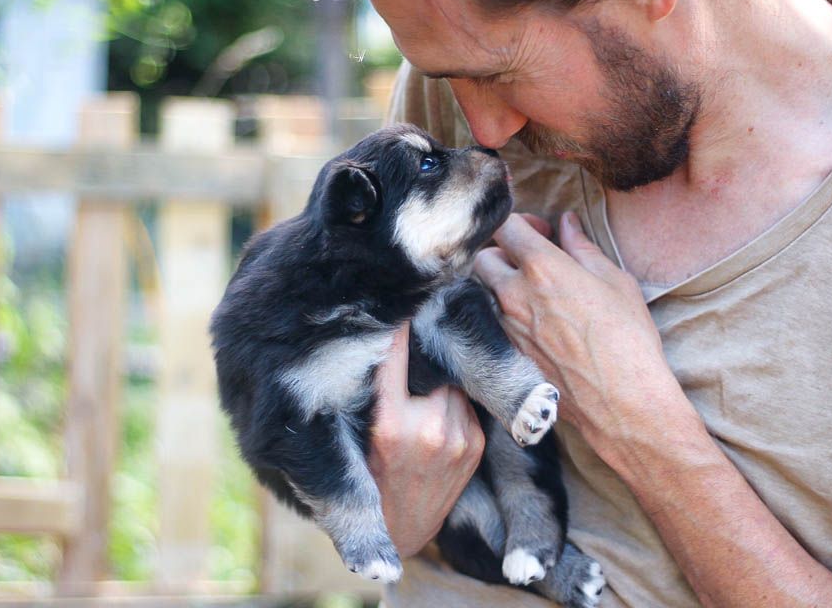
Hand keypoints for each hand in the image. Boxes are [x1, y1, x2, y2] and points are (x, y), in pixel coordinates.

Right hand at [368, 323, 485, 557]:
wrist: (400, 531)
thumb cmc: (367, 477)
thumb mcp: (355, 437)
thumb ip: (370, 395)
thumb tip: (380, 340)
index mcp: (389, 424)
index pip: (396, 354)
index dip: (399, 324)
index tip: (399, 299)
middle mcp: (428, 428)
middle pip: (430, 363)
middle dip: (423, 353)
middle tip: (414, 337)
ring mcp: (458, 437)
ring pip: (451, 380)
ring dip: (438, 378)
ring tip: (421, 388)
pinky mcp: (476, 445)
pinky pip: (466, 401)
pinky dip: (452, 400)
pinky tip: (435, 412)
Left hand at [474, 212, 691, 465]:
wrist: (620, 401)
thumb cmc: (627, 339)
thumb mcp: (615, 281)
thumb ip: (583, 248)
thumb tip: (567, 224)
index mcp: (542, 268)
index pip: (506, 227)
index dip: (521, 221)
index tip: (541, 231)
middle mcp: (514, 295)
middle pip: (485, 259)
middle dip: (503, 252)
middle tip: (530, 260)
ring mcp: (507, 327)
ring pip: (485, 292)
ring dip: (502, 284)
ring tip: (533, 292)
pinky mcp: (508, 353)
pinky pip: (494, 323)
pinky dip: (506, 314)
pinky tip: (535, 322)